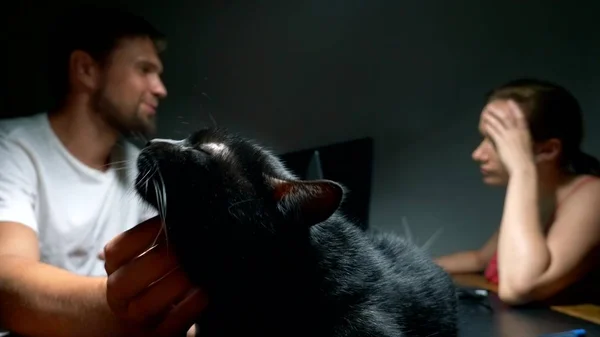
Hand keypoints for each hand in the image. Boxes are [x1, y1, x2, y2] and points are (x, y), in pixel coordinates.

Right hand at [103, 216, 207, 336]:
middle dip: (157, 262)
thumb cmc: (157, 272)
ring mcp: (137, 318)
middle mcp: (121, 296)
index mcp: (116, 269)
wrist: (149, 312)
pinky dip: (187, 309)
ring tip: (191, 272)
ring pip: (143, 307)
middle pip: (124, 281)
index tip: (166, 222)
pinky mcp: (160, 334)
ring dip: (171, 286)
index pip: (115, 251)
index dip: (141, 235)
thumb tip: (182, 215)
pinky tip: (201, 293)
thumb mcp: (150, 254)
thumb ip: (160, 237)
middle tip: (181, 250)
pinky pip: (169, 327)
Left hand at [482, 100, 534, 174]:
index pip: (521, 117)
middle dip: (498, 111)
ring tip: (485, 113)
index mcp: (526, 133)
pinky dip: (489, 127)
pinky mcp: (501, 142)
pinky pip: (493, 131)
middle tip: (492, 106)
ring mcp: (509, 136)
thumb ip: (524, 143)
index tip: (510, 101)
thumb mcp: (528, 149)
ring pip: (498, 123)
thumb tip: (521, 143)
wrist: (523, 167)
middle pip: (507, 117)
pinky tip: (484, 124)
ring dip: (491, 117)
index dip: (515, 108)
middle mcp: (517, 132)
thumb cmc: (527, 162)